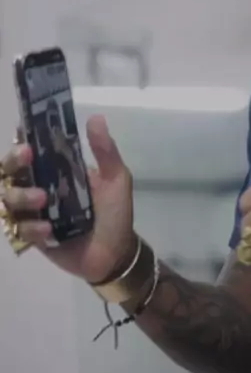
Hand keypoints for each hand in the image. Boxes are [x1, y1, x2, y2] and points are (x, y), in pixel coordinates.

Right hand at [0, 117, 134, 283]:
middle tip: (27, 156)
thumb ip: (105, 151)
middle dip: (13, 161)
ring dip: (21, 195)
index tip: (25, 131)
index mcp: (59, 169)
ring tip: (43, 199)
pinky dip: (31, 227)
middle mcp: (41, 186)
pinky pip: (19, 229)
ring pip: (8, 198)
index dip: (23, 138)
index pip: (34, 148)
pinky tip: (48, 229)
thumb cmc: (115, 212)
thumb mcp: (116, 178)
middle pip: (11, 170)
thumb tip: (95, 118)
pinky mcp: (34, 237)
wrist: (116, 254)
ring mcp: (35, 213)